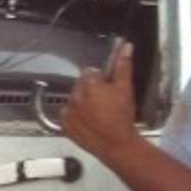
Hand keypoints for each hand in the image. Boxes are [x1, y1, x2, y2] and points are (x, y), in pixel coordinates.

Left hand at [62, 42, 141, 164]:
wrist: (116, 145)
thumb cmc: (122, 116)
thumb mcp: (125, 89)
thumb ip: (123, 66)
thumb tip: (125, 46)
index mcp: (88, 84)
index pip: (90, 73)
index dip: (100, 79)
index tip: (108, 88)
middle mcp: (74, 96)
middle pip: (80, 86)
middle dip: (90, 90)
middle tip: (104, 102)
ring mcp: (67, 112)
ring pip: (74, 100)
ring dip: (82, 103)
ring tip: (97, 114)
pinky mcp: (65, 126)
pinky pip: (68, 115)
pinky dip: (76, 117)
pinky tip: (88, 122)